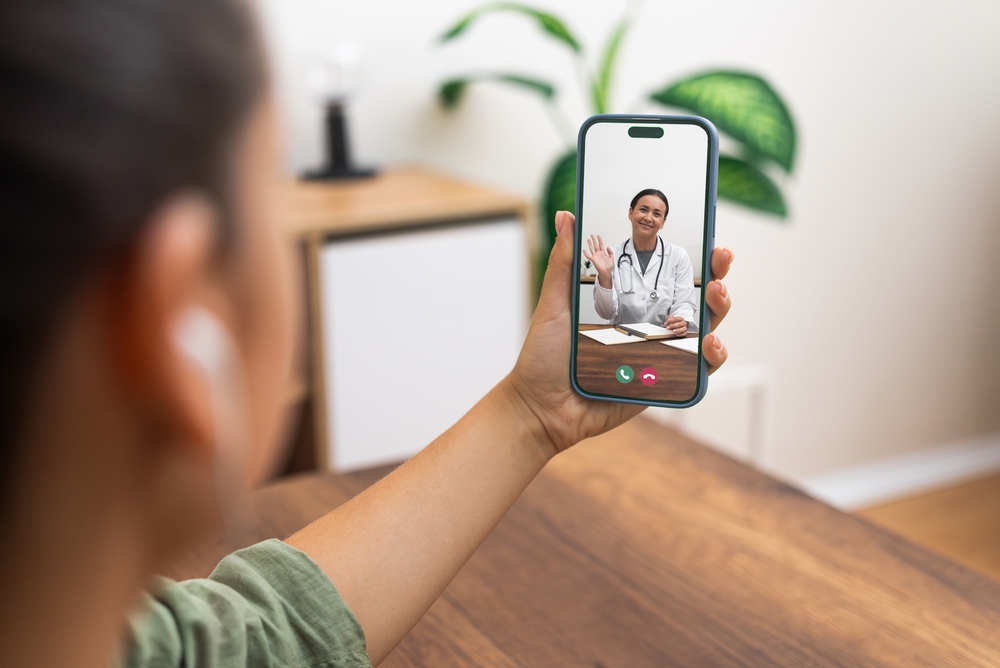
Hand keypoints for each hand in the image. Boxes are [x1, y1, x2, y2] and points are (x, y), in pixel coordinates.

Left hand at [507, 211, 733, 458]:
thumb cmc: (544, 358)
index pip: (667, 276)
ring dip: (720, 310)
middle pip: (695, 299)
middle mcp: (648, 328)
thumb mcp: (554, 303)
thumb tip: (566, 214)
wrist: (540, 407)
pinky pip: (698, 371)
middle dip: (717, 275)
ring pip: (705, 331)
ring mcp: (658, 356)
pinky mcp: (663, 385)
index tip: (706, 236)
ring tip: (716, 294)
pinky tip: (708, 342)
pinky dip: (712, 356)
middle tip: (720, 259)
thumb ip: (565, 262)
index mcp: (627, 305)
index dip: (691, 257)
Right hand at [582, 234, 613, 287]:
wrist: (606, 272)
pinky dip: (586, 253)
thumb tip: (608, 247)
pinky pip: (588, 256)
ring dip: (590, 244)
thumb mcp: (612, 258)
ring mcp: (595, 256)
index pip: (601, 245)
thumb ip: (611, 252)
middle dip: (594, 239)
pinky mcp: (593, 259)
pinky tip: (584, 250)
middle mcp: (598, 254)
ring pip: (592, 248)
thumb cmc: (608, 267)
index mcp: (603, 253)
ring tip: (588, 240)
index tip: (598, 236)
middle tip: (592, 235)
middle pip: (596, 245)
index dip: (600, 240)